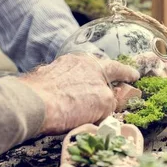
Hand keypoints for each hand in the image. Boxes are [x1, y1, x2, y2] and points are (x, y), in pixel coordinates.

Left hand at [21, 53, 139, 134]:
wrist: (32, 105)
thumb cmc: (70, 104)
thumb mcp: (102, 105)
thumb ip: (113, 100)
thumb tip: (114, 99)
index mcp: (95, 65)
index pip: (117, 68)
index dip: (127, 73)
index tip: (134, 75)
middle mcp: (76, 61)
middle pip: (94, 70)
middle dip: (101, 80)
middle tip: (106, 90)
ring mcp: (57, 68)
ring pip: (75, 77)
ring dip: (81, 87)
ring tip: (82, 103)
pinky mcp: (41, 78)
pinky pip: (59, 84)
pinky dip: (65, 92)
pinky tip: (63, 104)